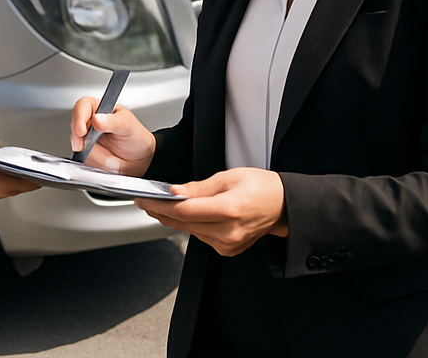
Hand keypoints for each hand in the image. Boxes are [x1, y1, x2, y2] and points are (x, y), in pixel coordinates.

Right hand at [70, 96, 155, 177]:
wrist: (140, 159)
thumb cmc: (136, 136)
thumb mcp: (128, 125)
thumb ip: (113, 121)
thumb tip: (97, 119)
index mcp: (99, 108)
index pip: (82, 106)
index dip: (78, 117)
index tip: (81, 131)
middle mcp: (90, 122)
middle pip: (75, 127)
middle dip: (79, 139)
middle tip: (84, 146)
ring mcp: (87, 139)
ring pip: (79, 146)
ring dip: (94, 155)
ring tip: (111, 156)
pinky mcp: (88, 154)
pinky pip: (84, 159)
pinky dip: (96, 163)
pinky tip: (107, 161)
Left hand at [137, 167, 286, 255]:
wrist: (283, 206)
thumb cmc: (261, 187)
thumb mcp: (228, 177)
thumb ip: (199, 187)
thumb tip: (175, 191)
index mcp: (228, 210)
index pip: (184, 211)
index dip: (161, 205)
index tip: (145, 199)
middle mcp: (227, 232)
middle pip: (184, 223)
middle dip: (162, 212)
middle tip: (145, 201)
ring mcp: (228, 244)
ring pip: (190, 231)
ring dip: (173, 219)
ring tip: (159, 206)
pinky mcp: (228, 249)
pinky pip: (201, 236)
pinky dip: (190, 225)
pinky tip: (182, 215)